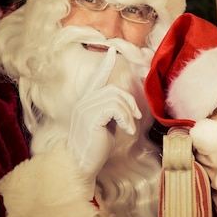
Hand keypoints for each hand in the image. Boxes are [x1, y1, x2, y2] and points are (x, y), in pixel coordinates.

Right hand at [67, 47, 141, 183]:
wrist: (80, 165)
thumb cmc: (94, 148)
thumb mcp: (105, 126)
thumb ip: (111, 112)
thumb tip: (126, 107)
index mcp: (86, 103)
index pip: (96, 78)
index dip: (105, 64)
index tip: (112, 50)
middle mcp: (84, 102)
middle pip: (114, 89)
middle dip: (130, 102)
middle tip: (136, 118)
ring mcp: (86, 109)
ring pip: (116, 97)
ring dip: (129, 113)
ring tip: (129, 127)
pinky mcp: (91, 117)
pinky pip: (115, 108)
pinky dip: (126, 119)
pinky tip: (126, 131)